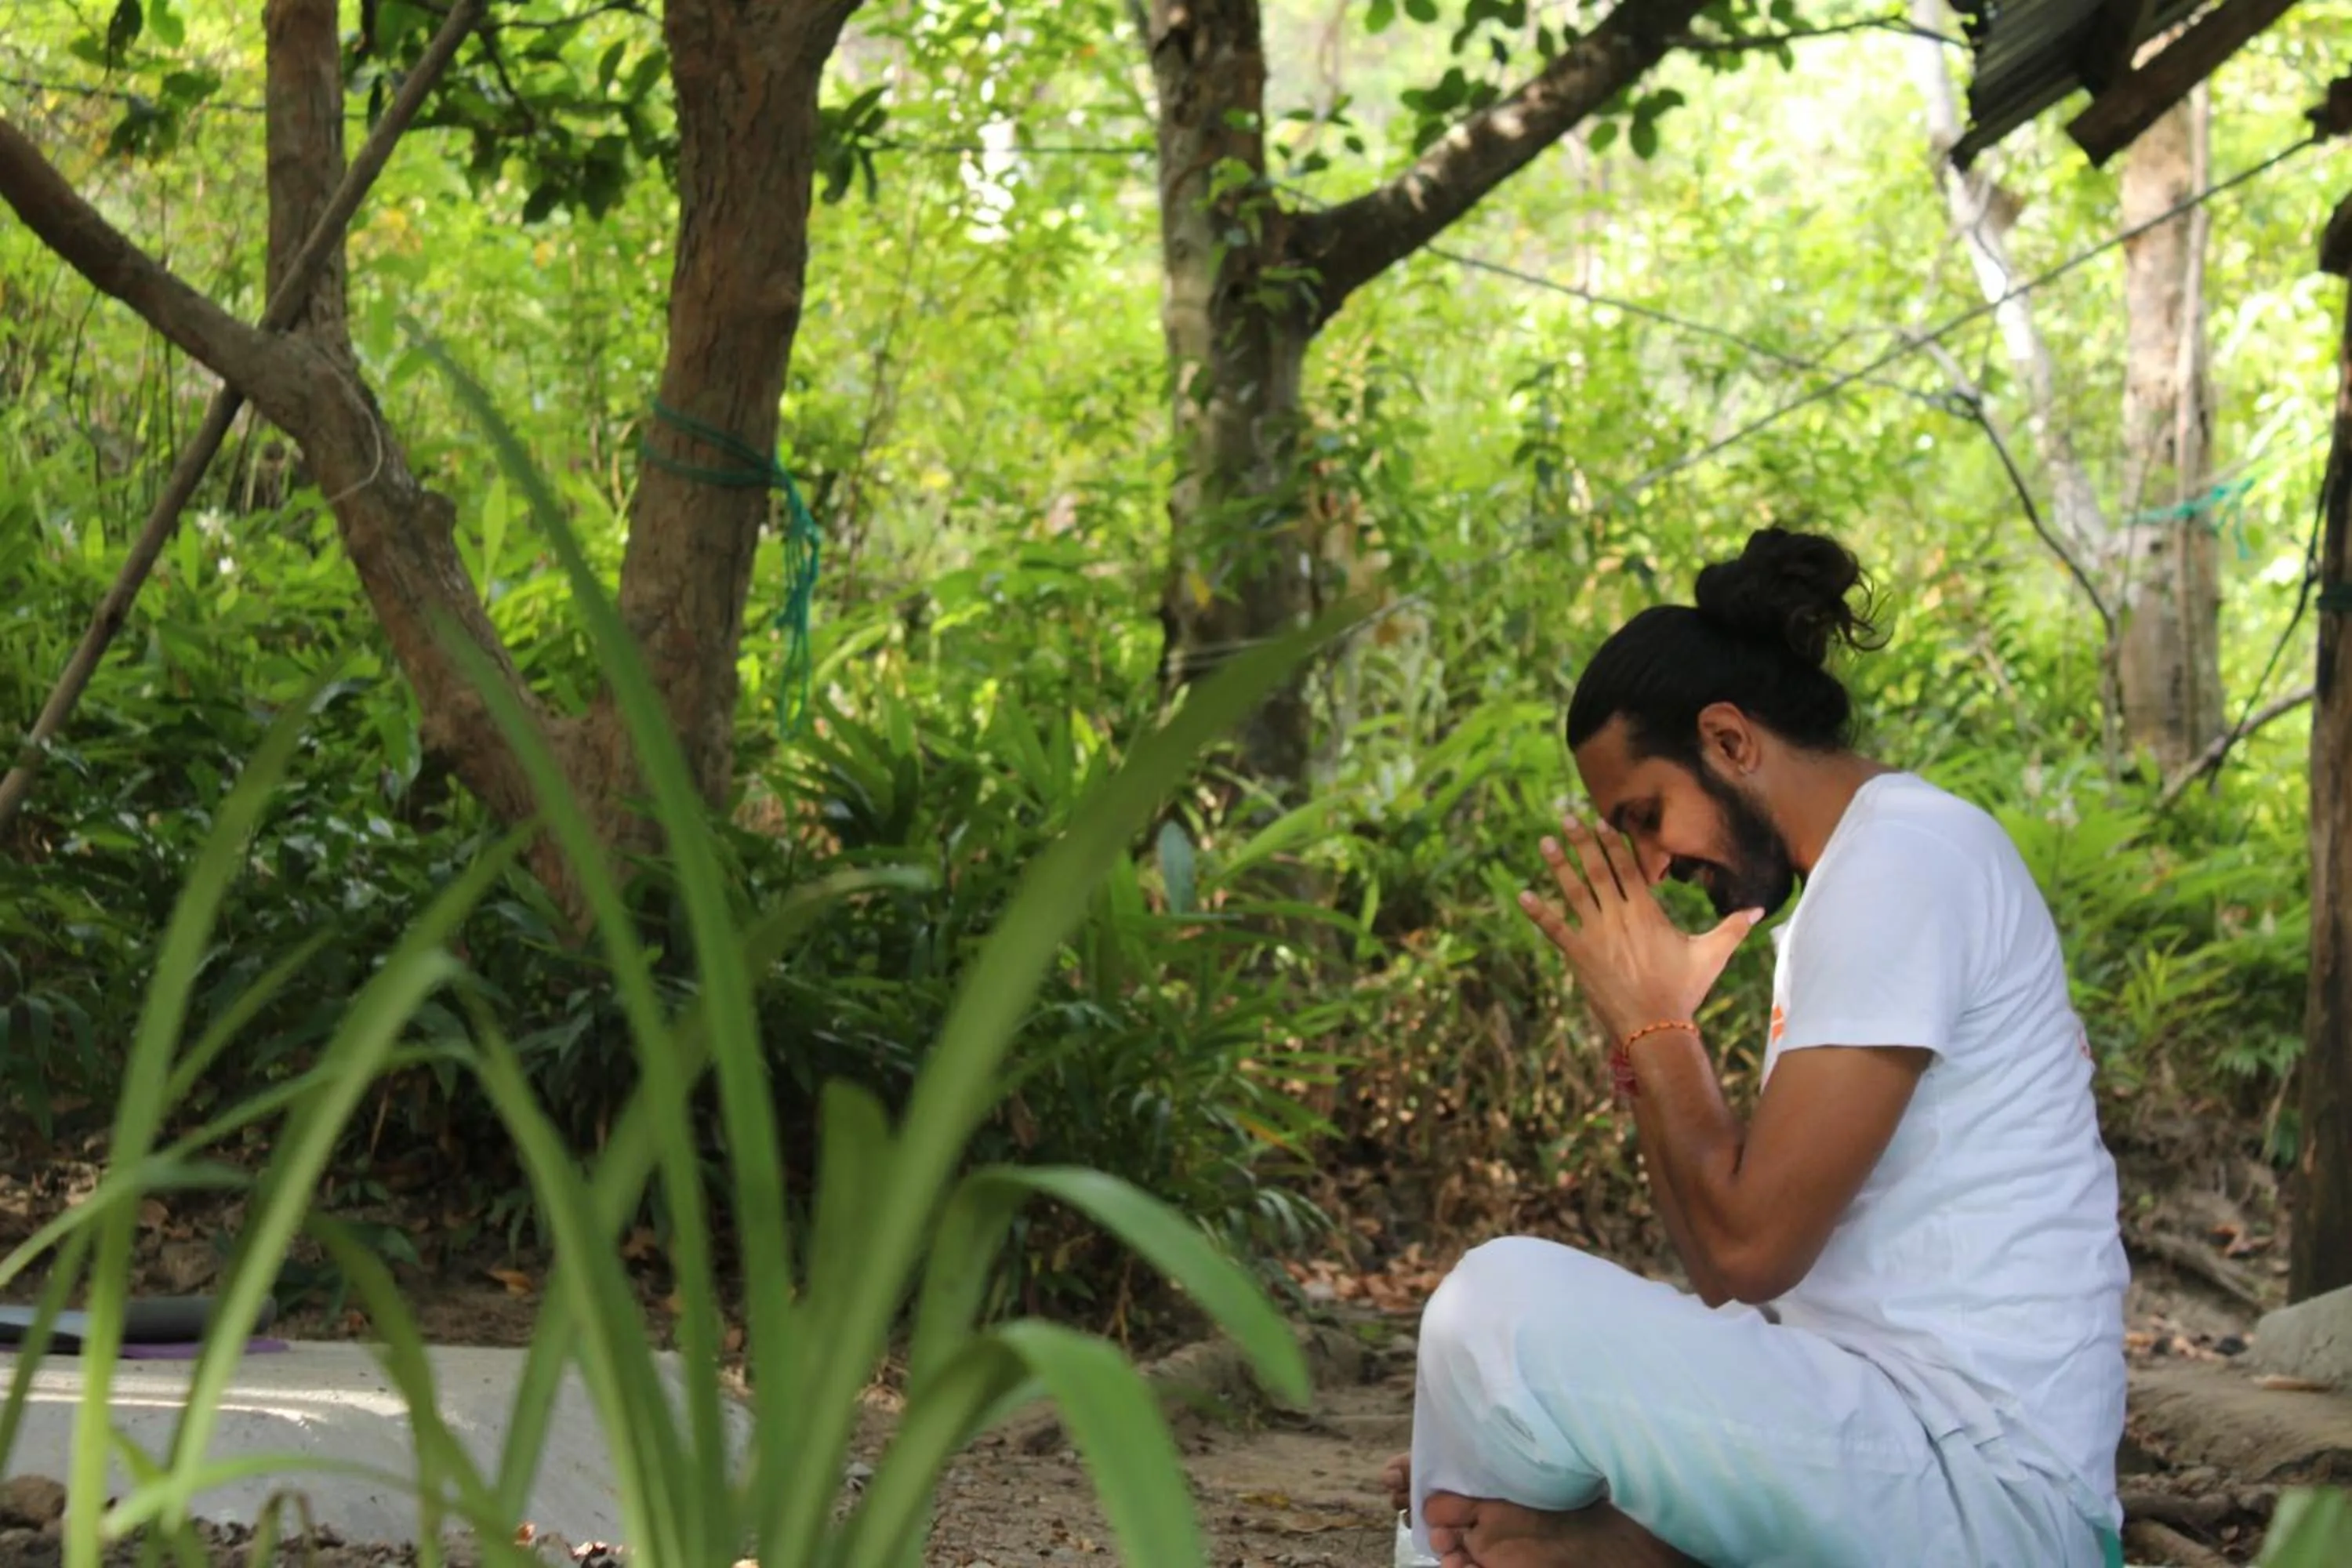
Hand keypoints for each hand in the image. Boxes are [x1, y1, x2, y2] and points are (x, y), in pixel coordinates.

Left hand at [1516, 817, 1762, 1046]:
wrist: (1655, 1027)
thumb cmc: (1684, 991)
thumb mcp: (1711, 956)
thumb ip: (1732, 928)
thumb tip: (1760, 909)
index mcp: (1646, 913)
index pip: (1628, 868)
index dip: (1612, 843)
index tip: (1600, 820)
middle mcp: (1619, 918)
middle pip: (1597, 871)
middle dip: (1581, 842)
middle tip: (1565, 817)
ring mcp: (1596, 936)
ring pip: (1574, 893)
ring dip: (1558, 867)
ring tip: (1544, 843)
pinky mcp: (1579, 956)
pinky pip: (1555, 929)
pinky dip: (1539, 912)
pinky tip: (1522, 896)